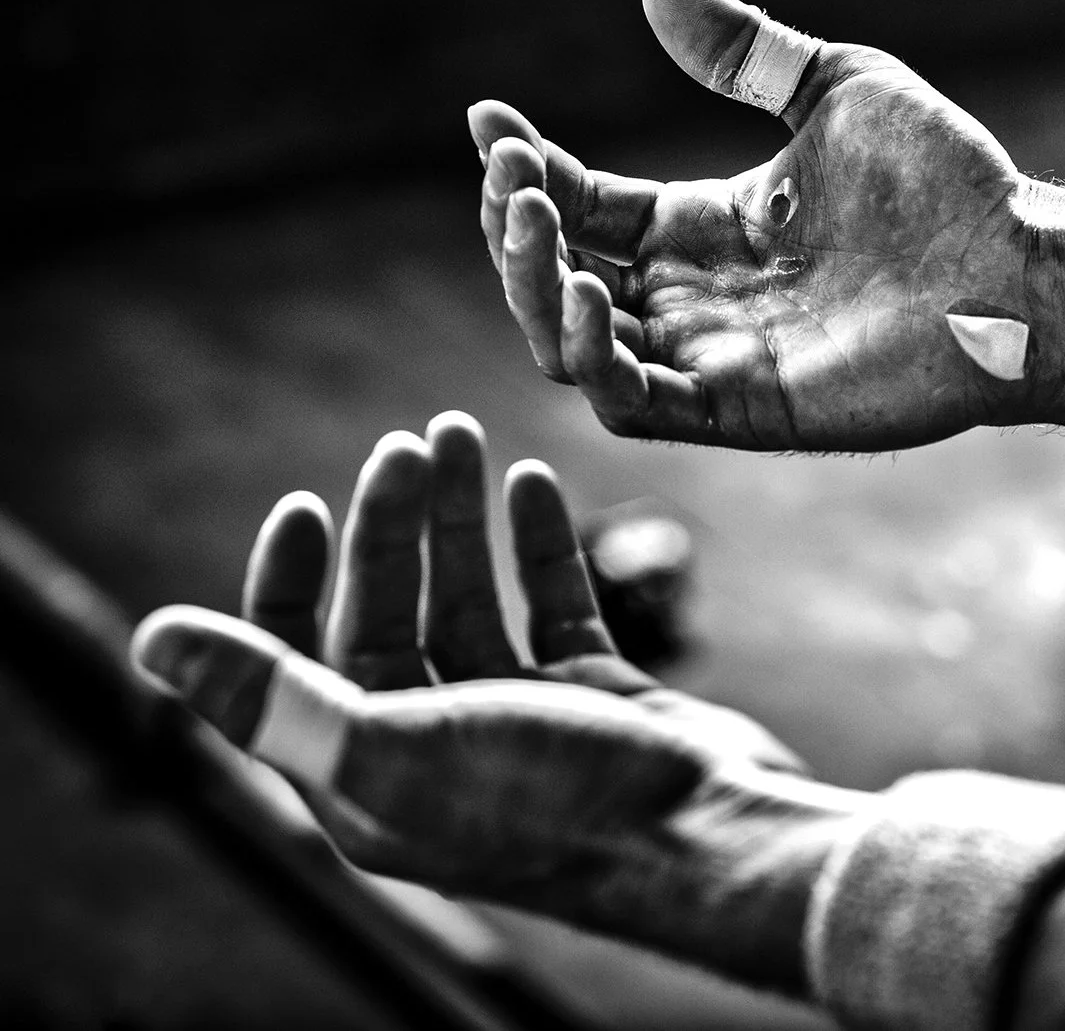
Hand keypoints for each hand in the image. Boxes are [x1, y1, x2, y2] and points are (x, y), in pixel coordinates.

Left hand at [130, 412, 868, 994]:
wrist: (708, 834)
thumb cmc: (551, 804)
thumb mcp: (393, 748)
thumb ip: (274, 694)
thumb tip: (151, 640)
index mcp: (367, 776)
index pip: (298, 666)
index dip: (290, 583)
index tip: (307, 502)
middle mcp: (434, 748)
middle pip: (387, 616)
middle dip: (392, 526)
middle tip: (413, 443)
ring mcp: (518, 721)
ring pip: (470, 601)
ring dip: (462, 520)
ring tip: (466, 435)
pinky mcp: (592, 700)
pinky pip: (553, 608)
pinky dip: (539, 547)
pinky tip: (535, 485)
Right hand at [467, 0, 1064, 451]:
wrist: (1021, 266)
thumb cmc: (945, 183)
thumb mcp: (833, 89)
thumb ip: (742, 52)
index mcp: (703, 228)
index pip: (583, 205)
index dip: (526, 169)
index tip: (485, 119)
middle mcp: (696, 297)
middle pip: (557, 278)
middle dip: (514, 230)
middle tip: (511, 178)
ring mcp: (713, 358)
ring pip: (572, 345)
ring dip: (533, 288)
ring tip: (530, 222)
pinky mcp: (743, 409)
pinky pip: (634, 399)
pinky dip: (591, 354)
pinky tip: (587, 290)